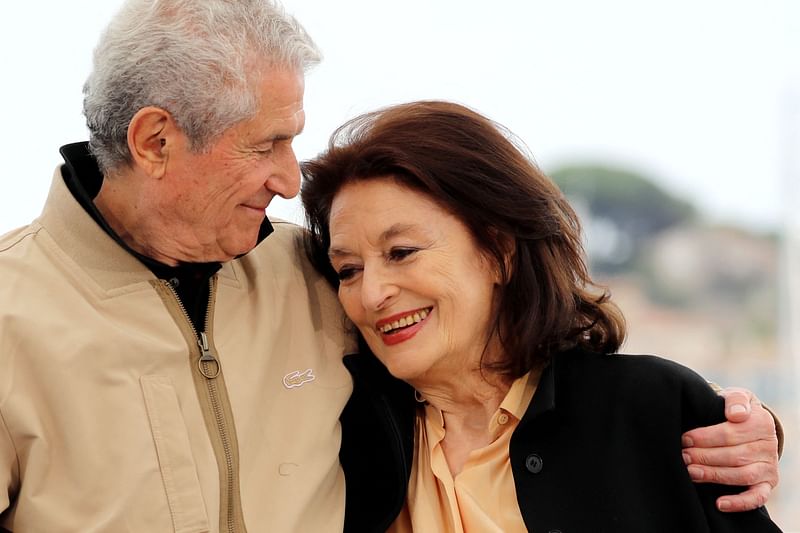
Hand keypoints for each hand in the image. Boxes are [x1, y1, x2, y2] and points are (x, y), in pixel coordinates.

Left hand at [681, 387, 779, 512]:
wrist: (750, 425)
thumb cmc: (735, 411)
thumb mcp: (737, 397)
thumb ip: (736, 400)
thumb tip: (736, 414)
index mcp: (761, 423)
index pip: (731, 433)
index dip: (706, 437)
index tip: (685, 439)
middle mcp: (768, 446)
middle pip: (734, 455)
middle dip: (705, 456)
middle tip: (683, 456)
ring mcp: (768, 467)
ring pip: (741, 475)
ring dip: (714, 475)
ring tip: (691, 472)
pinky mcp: (766, 485)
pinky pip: (756, 497)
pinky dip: (739, 503)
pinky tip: (719, 503)